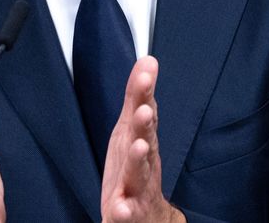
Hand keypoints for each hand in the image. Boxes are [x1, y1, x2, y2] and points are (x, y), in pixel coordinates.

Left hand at [100, 56, 185, 222]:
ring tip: (138, 147)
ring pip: (139, 175)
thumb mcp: (133, 129)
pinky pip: (126, 213)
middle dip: (145, 126)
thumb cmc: (138, 168)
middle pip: (145, 142)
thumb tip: (147, 60)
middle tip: (144, 110)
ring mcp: (137, 189)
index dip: (145, 93)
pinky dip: (124, 211)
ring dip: (138, 161)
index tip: (147, 73)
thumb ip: (137, 97)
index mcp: (142, 141)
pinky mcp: (127, 213)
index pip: (145, 113)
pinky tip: (120, 208)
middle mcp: (143, 164)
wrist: (147, 216)